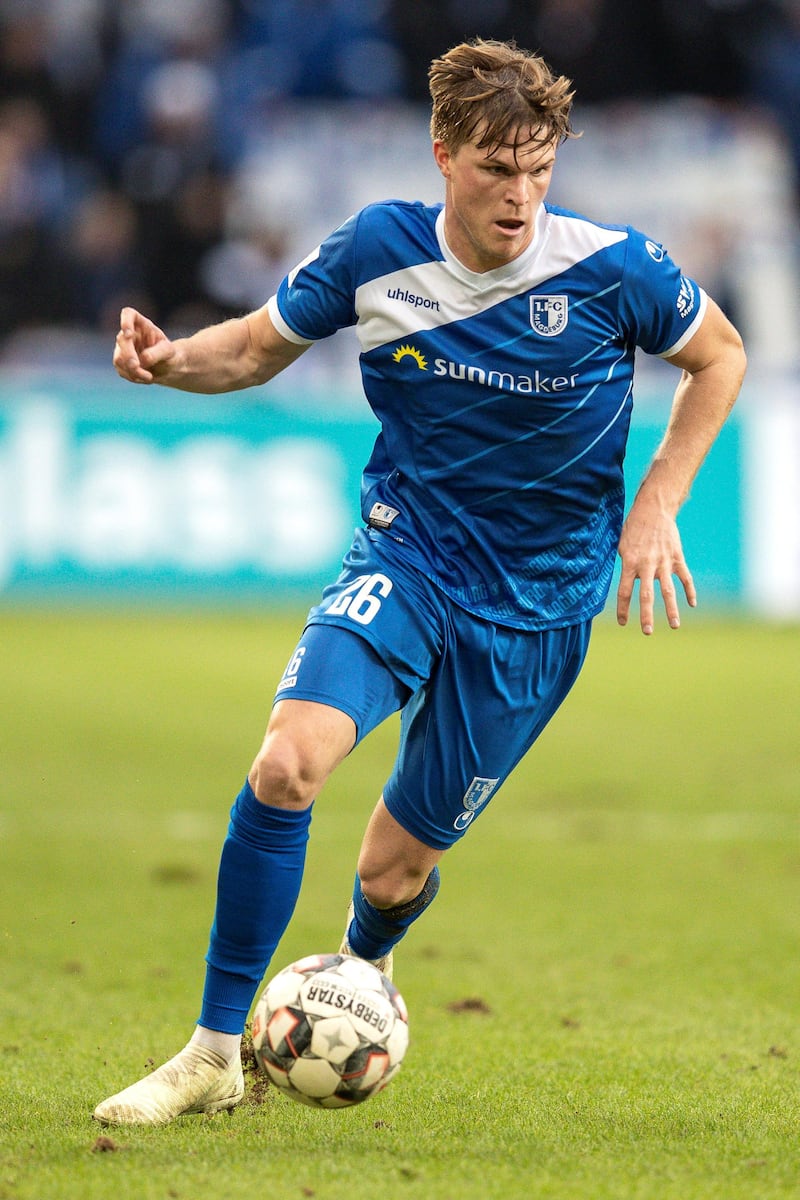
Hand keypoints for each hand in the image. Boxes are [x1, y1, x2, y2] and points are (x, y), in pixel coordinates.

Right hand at [113, 307, 174, 383]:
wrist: (168, 368)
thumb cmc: (169, 355)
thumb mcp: (168, 351)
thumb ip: (157, 353)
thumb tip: (142, 359)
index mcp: (141, 324)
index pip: (128, 314)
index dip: (125, 322)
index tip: (128, 334)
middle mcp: (129, 334)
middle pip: (122, 341)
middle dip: (129, 356)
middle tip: (136, 367)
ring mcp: (122, 348)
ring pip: (119, 359)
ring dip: (133, 371)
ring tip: (149, 377)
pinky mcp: (121, 362)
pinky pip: (122, 371)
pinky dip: (134, 377)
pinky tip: (146, 378)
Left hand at [615, 499, 695, 634]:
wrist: (654, 510)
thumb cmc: (633, 528)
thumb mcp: (621, 545)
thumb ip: (624, 565)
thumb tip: (623, 583)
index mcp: (629, 562)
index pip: (623, 590)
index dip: (623, 608)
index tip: (623, 622)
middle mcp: (647, 565)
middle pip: (646, 595)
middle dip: (646, 615)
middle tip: (647, 631)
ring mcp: (664, 562)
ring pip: (668, 590)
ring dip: (671, 609)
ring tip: (675, 626)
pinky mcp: (677, 558)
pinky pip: (685, 578)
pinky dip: (690, 591)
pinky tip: (692, 604)